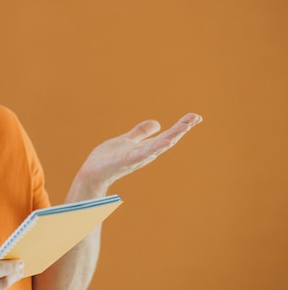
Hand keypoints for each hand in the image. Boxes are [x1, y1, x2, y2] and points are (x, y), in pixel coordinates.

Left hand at [68, 113, 202, 198]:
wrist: (92, 172)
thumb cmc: (108, 159)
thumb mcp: (126, 140)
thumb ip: (140, 132)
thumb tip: (157, 123)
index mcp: (146, 148)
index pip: (167, 135)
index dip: (181, 126)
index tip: (195, 116)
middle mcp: (145, 154)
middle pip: (167, 139)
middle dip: (181, 129)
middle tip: (196, 117)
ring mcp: (136, 157)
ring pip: (158, 145)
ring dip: (173, 136)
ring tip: (186, 126)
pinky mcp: (126, 160)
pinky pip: (143, 153)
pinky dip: (155, 148)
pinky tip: (166, 141)